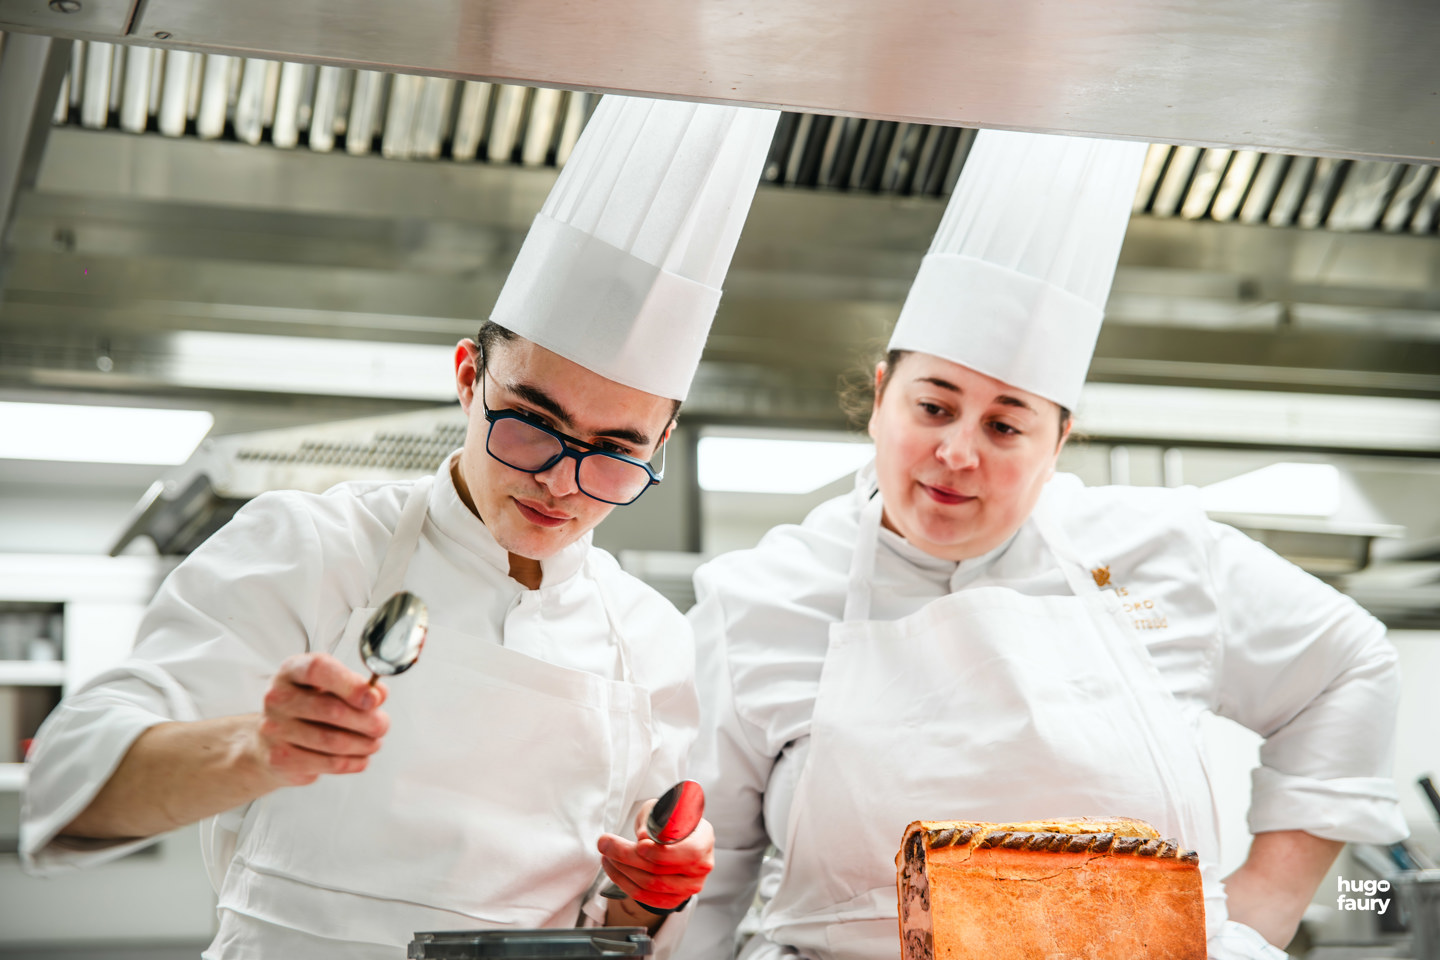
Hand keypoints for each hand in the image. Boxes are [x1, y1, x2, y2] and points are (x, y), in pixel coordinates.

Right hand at [252, 653, 389, 786]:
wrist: (268, 742)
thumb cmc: (307, 707)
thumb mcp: (329, 687)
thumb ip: (356, 686)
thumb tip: (377, 695)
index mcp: (291, 671)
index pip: (318, 669)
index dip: (350, 684)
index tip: (374, 698)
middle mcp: (277, 698)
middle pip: (331, 710)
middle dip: (367, 720)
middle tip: (383, 725)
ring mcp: (275, 729)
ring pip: (333, 741)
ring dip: (364, 744)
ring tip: (374, 742)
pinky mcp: (280, 758)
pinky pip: (328, 763)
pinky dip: (353, 762)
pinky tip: (361, 757)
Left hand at [597, 799, 714, 911]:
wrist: (674, 840)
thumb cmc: (670, 821)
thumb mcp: (662, 809)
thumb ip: (654, 819)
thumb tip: (642, 837)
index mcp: (704, 839)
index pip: (689, 852)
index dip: (663, 852)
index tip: (639, 845)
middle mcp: (702, 866)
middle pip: (662, 869)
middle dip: (627, 856)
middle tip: (605, 842)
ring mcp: (689, 886)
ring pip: (650, 884)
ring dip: (622, 869)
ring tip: (607, 852)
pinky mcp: (673, 899)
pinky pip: (644, 897)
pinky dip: (623, 882)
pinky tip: (613, 868)